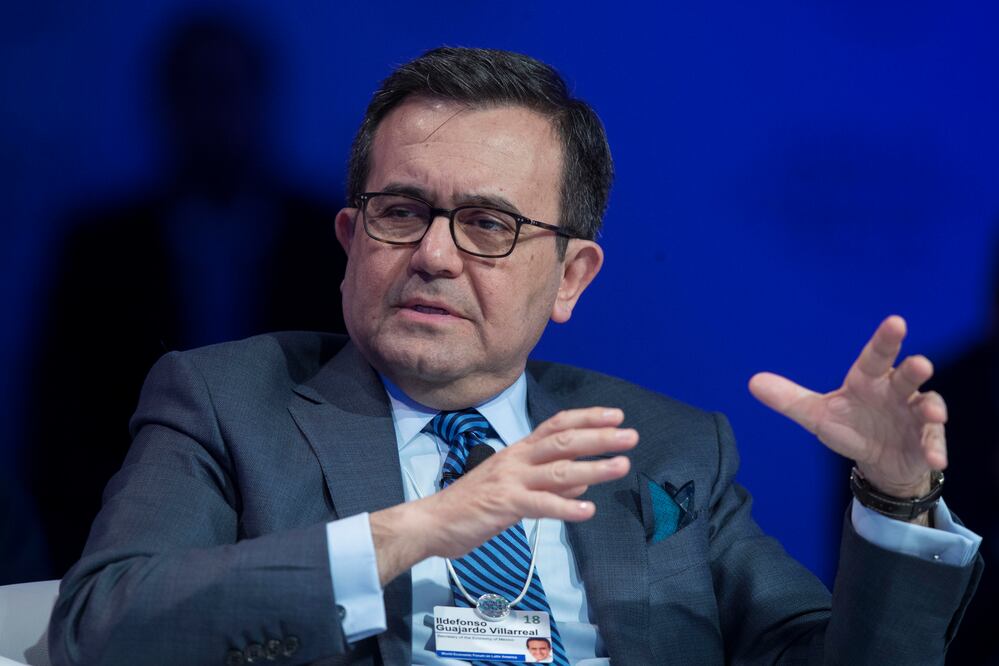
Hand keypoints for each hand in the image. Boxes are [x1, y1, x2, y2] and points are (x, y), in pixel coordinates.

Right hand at [369, 407, 636, 583]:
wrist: (432, 521)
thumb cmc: (473, 504)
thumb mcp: (513, 488)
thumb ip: (548, 484)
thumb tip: (583, 483)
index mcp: (518, 451)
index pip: (556, 426)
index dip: (587, 418)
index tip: (616, 415)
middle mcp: (516, 459)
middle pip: (563, 441)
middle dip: (599, 437)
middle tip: (630, 435)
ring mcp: (510, 481)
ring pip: (558, 471)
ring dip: (593, 467)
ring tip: (622, 465)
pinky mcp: (503, 505)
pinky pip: (540, 504)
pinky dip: (565, 507)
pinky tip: (588, 511)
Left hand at [748, 316, 946, 502]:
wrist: (877, 460)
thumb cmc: (850, 427)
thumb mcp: (816, 415)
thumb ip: (789, 399)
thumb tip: (752, 382)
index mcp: (868, 381)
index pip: (875, 356)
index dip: (885, 339)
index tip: (896, 322)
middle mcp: (895, 392)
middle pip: (906, 376)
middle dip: (914, 370)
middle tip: (921, 364)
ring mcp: (914, 415)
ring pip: (927, 405)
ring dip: (932, 408)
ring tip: (934, 414)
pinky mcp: (926, 440)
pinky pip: (933, 442)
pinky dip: (935, 450)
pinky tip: (934, 459)